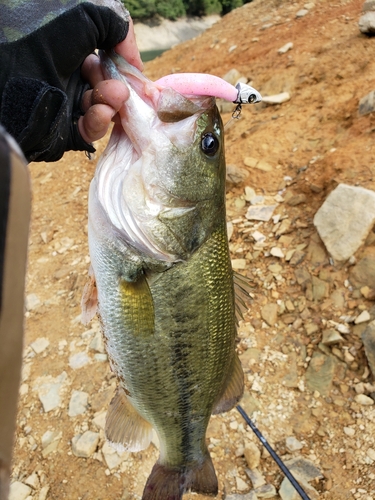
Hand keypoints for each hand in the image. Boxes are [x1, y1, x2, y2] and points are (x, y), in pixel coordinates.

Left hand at [0, 3, 141, 161]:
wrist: (11, 85)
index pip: (108, 64)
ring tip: (112, 98)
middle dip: (117, 87)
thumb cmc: (44, 46)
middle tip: (120, 89)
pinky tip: (100, 113)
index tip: (134, 72)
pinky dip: (99, 122)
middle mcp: (70, 79)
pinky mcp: (65, 131)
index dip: (123, 68)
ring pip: (104, 110)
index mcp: (72, 54)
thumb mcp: (85, 18)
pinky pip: (90, 130)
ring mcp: (67, 106)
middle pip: (109, 88)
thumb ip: (115, 25)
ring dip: (111, 104)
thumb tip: (133, 56)